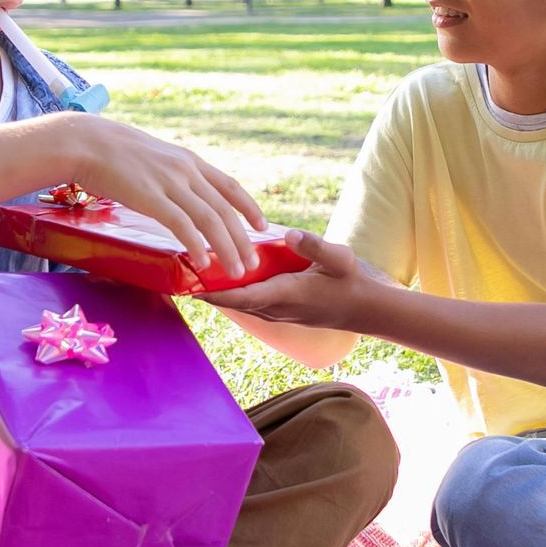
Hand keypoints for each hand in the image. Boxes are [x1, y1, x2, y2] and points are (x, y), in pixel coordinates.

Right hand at [63, 115, 266, 278]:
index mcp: (189, 161)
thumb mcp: (153, 157)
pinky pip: (181, 225)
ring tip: (237, 271)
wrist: (85, 141)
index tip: (263, 226)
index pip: (229, 186)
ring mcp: (169, 183)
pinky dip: (197, 244)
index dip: (249, 207)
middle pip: (224, 209)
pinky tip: (204, 262)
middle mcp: (186, 171)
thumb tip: (177, 193)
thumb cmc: (112, 152)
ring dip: (228, 248)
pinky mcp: (150, 197)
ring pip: (210, 219)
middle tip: (253, 264)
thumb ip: (170, 174)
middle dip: (243, 239)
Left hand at [201, 229, 382, 329]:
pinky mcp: (282, 310)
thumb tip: (290, 234)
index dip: (215, 293)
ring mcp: (279, 312)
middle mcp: (278, 308)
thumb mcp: (340, 259)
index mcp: (287, 294)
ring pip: (240, 304)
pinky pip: (250, 303)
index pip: (243, 296)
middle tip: (180, 275)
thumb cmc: (352, 282)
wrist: (365, 308)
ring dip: (218, 293)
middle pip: (233, 303)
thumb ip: (315, 246)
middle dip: (207, 292)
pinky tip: (222, 280)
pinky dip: (233, 294)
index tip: (190, 285)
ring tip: (192, 277)